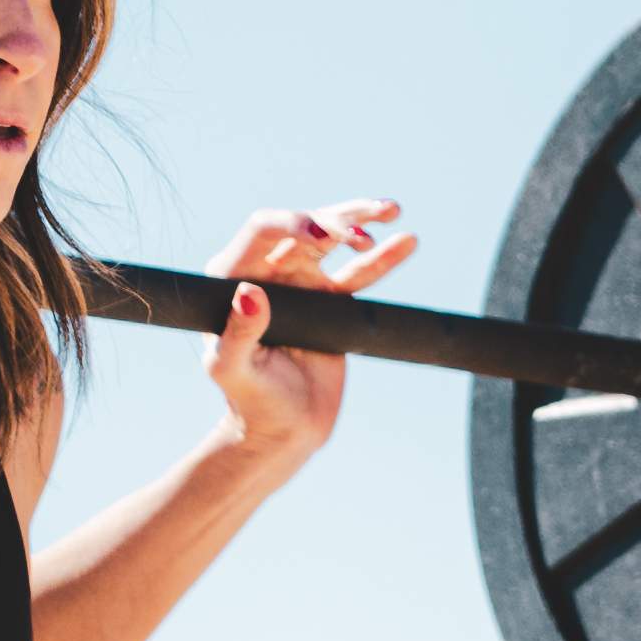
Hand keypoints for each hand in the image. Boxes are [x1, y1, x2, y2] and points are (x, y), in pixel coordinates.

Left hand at [206, 198, 415, 468]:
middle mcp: (266, 272)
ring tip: (392, 209)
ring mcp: (301, 284)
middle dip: (336, 216)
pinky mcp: (330, 302)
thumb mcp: (233, 369)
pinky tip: (407, 240)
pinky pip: (359, 272)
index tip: (322, 234)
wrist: (284, 430)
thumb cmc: (248, 400)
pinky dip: (383, 257)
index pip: (262, 232)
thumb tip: (249, 293)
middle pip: (304, 227)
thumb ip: (239, 333)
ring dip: (361, 221)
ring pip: (333, 240)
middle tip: (367, 222)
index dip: (291, 223)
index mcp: (233, 277)